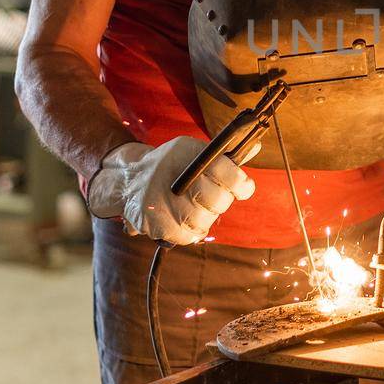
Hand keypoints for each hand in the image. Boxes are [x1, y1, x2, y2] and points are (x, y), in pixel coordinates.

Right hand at [87, 136, 255, 244]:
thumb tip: (254, 147)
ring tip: (194, 205)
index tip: (243, 187)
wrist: (129, 182)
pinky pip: (192, 236)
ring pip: (207, 220)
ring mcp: (170, 208)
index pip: (228, 173)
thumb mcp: (192, 150)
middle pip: (219, 200)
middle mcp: (180, 182)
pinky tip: (183, 216)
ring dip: (206, 215)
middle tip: (211, 194)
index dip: (241, 183)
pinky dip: (192, 229)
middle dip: (222, 200)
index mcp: (191, 158)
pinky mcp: (162, 228)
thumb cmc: (169, 165)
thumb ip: (223, 155)